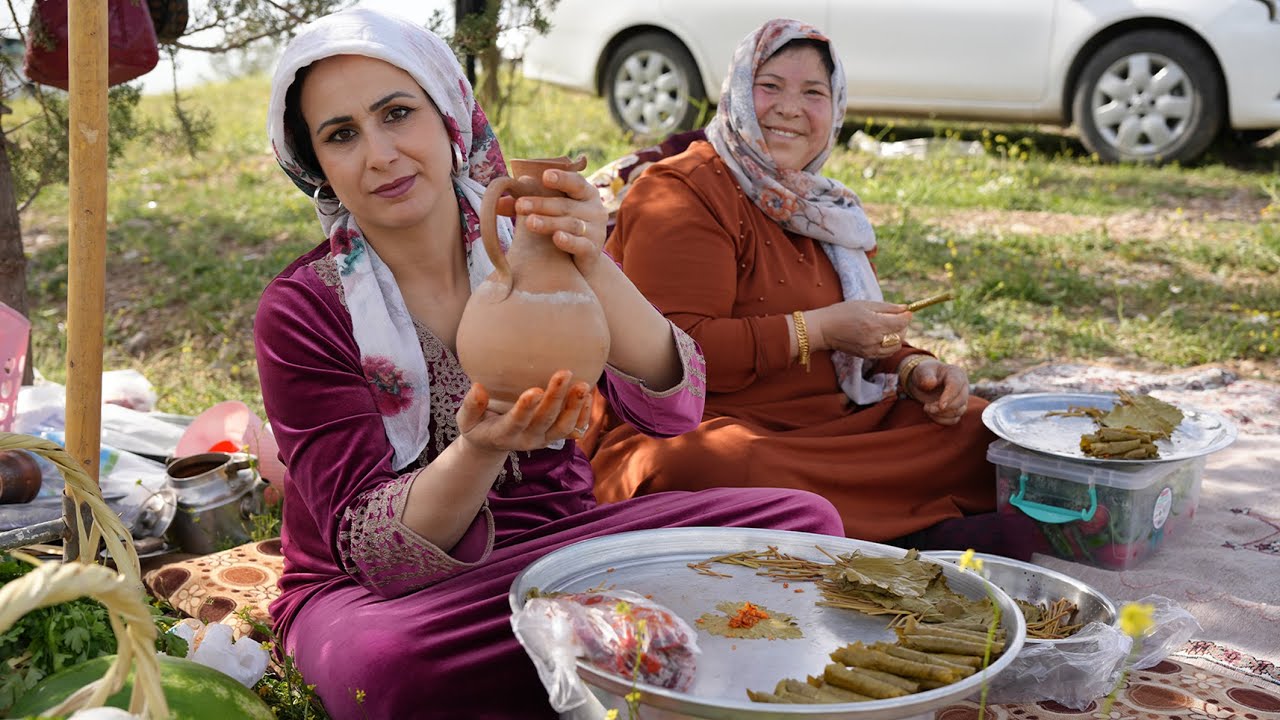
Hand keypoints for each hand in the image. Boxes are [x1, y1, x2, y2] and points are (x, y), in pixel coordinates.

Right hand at [456, 370, 592, 451]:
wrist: (492, 443)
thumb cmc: (478, 425)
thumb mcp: (466, 420)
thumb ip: (471, 406)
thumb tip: (478, 387)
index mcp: (504, 434)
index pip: (517, 421)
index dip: (526, 408)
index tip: (535, 390)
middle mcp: (527, 439)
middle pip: (546, 421)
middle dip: (556, 398)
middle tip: (564, 373)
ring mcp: (544, 439)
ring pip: (564, 428)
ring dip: (575, 407)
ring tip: (583, 385)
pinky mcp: (555, 437)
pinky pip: (573, 430)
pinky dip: (583, 415)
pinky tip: (588, 395)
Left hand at [503, 169, 608, 277]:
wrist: (581, 264)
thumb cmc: (561, 229)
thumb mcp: (547, 213)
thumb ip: (526, 204)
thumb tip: (497, 202)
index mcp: (585, 193)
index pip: (575, 182)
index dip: (561, 178)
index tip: (544, 176)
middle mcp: (594, 209)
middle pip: (566, 205)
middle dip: (542, 204)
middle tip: (520, 205)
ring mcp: (596, 231)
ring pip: (571, 224)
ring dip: (549, 222)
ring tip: (530, 223)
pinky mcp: (593, 251)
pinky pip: (581, 244)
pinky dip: (569, 241)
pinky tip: (556, 238)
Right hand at [810, 300, 911, 358]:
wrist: (824, 330)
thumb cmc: (842, 312)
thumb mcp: (864, 305)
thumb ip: (887, 307)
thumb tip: (905, 308)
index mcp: (874, 323)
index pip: (901, 322)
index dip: (907, 316)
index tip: (906, 311)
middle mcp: (874, 339)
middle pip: (901, 335)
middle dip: (903, 326)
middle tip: (897, 318)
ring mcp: (870, 350)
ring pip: (896, 346)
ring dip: (897, 337)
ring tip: (890, 328)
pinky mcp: (867, 356)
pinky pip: (886, 353)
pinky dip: (890, 345)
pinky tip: (883, 337)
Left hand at [906, 359, 969, 425]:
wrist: (923, 381)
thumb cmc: (924, 373)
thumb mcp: (922, 371)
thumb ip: (925, 376)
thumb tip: (931, 383)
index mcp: (956, 374)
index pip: (956, 386)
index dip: (949, 397)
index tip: (940, 406)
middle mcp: (962, 386)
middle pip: (961, 401)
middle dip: (943, 408)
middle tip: (926, 407)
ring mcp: (961, 399)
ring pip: (959, 412)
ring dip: (941, 414)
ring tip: (927, 408)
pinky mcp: (957, 409)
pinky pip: (954, 419)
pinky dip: (942, 420)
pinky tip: (931, 414)